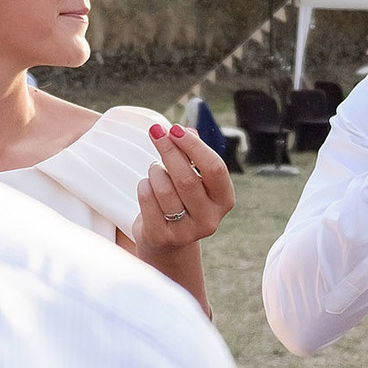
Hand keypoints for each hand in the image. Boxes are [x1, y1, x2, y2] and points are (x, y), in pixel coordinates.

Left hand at [133, 121, 232, 249]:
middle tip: (155, 133)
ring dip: (155, 171)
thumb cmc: (182, 198)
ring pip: (164, 188)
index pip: (214, 168)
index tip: (175, 129)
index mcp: (224, 200)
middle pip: (186, 178)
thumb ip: (192, 154)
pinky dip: (144, 185)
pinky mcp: (162, 236)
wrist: (167, 239)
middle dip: (169, 150)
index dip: (194, 146)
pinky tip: (148, 186)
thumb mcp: (194, 177)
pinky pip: (147, 199)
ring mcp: (186, 232)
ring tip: (155, 170)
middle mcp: (209, 219)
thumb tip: (186, 130)